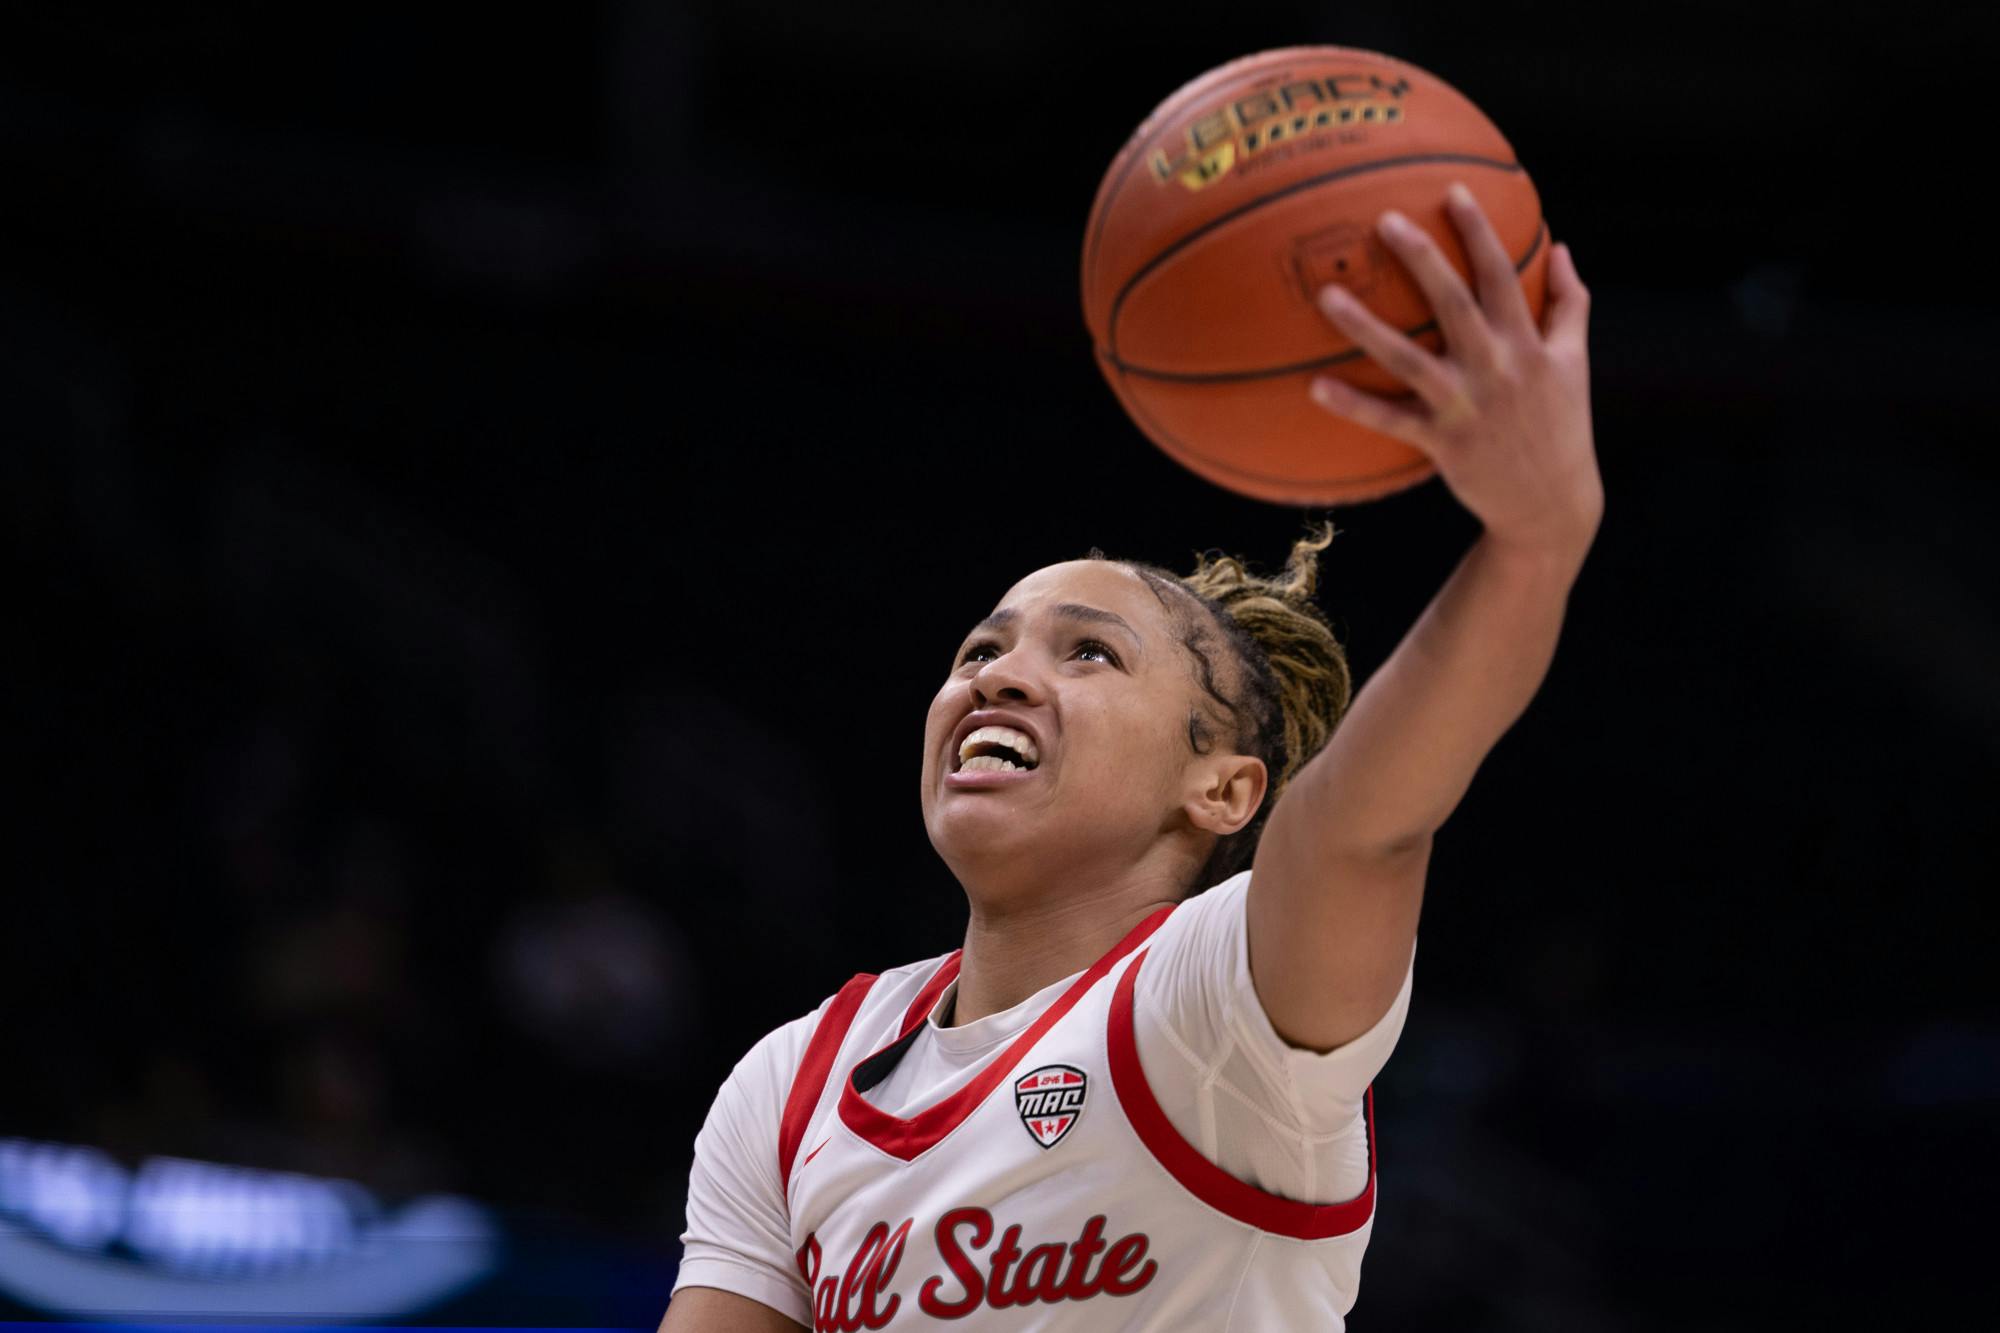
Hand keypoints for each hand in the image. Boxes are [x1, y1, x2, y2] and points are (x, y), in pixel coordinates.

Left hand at [1310, 184, 1602, 562]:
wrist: (1551, 503)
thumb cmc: (1561, 425)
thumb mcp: (1575, 362)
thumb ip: (1570, 303)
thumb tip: (1565, 248)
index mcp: (1527, 343)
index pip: (1502, 275)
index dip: (1479, 232)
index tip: (1453, 190)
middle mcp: (1496, 368)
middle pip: (1455, 303)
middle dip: (1422, 258)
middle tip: (1384, 220)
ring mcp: (1466, 406)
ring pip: (1409, 359)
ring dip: (1367, 327)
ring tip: (1326, 296)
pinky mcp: (1442, 442)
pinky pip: (1390, 420)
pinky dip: (1353, 405)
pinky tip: (1315, 386)